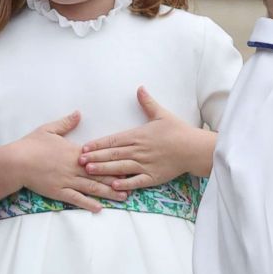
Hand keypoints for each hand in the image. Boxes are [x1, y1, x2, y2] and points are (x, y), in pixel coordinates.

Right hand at [9, 111, 125, 212]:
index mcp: (75, 152)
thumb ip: (66, 122)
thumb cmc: (31, 144)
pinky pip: (76, 199)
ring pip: (92, 188)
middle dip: (118, 179)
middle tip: (135, 183)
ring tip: (124, 197)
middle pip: (100, 174)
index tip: (130, 162)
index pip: (99, 157)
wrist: (16, 161)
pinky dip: (88, 204)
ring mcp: (67, 181)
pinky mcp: (58, 192)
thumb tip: (78, 113)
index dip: (115, 161)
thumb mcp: (49, 129)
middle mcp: (74, 167)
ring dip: (108, 193)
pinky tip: (99, 208)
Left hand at [79, 87, 213, 189]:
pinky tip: (113, 185)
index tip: (84, 147)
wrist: (194, 148)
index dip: (97, 144)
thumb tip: (140, 88)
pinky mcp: (153, 177)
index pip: (113, 140)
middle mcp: (139, 150)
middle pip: (112, 154)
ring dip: (104, 169)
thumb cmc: (178, 131)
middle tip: (78, 160)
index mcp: (138, 135)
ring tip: (89, 171)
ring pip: (120, 167)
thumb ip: (148, 102)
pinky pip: (136, 181)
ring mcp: (145, 164)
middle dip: (95, 157)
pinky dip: (125, 183)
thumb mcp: (162, 114)